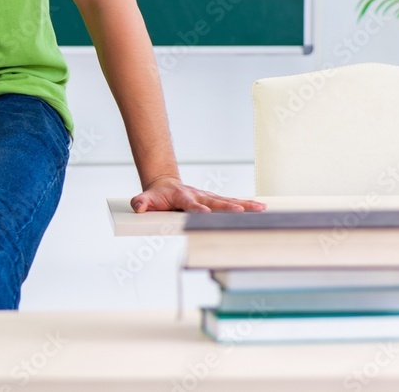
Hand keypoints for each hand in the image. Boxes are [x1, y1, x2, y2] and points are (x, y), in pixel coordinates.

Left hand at [130, 176, 265, 212]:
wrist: (165, 184)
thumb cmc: (158, 195)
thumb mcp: (147, 198)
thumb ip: (142, 202)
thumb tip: (138, 206)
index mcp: (182, 197)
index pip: (191, 204)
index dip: (197, 208)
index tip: (205, 212)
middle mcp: (198, 195)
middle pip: (215, 202)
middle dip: (228, 207)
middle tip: (242, 212)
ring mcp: (208, 197)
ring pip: (228, 200)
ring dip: (244, 205)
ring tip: (260, 209)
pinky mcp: (214, 200)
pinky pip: (232, 202)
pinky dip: (246, 205)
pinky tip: (260, 207)